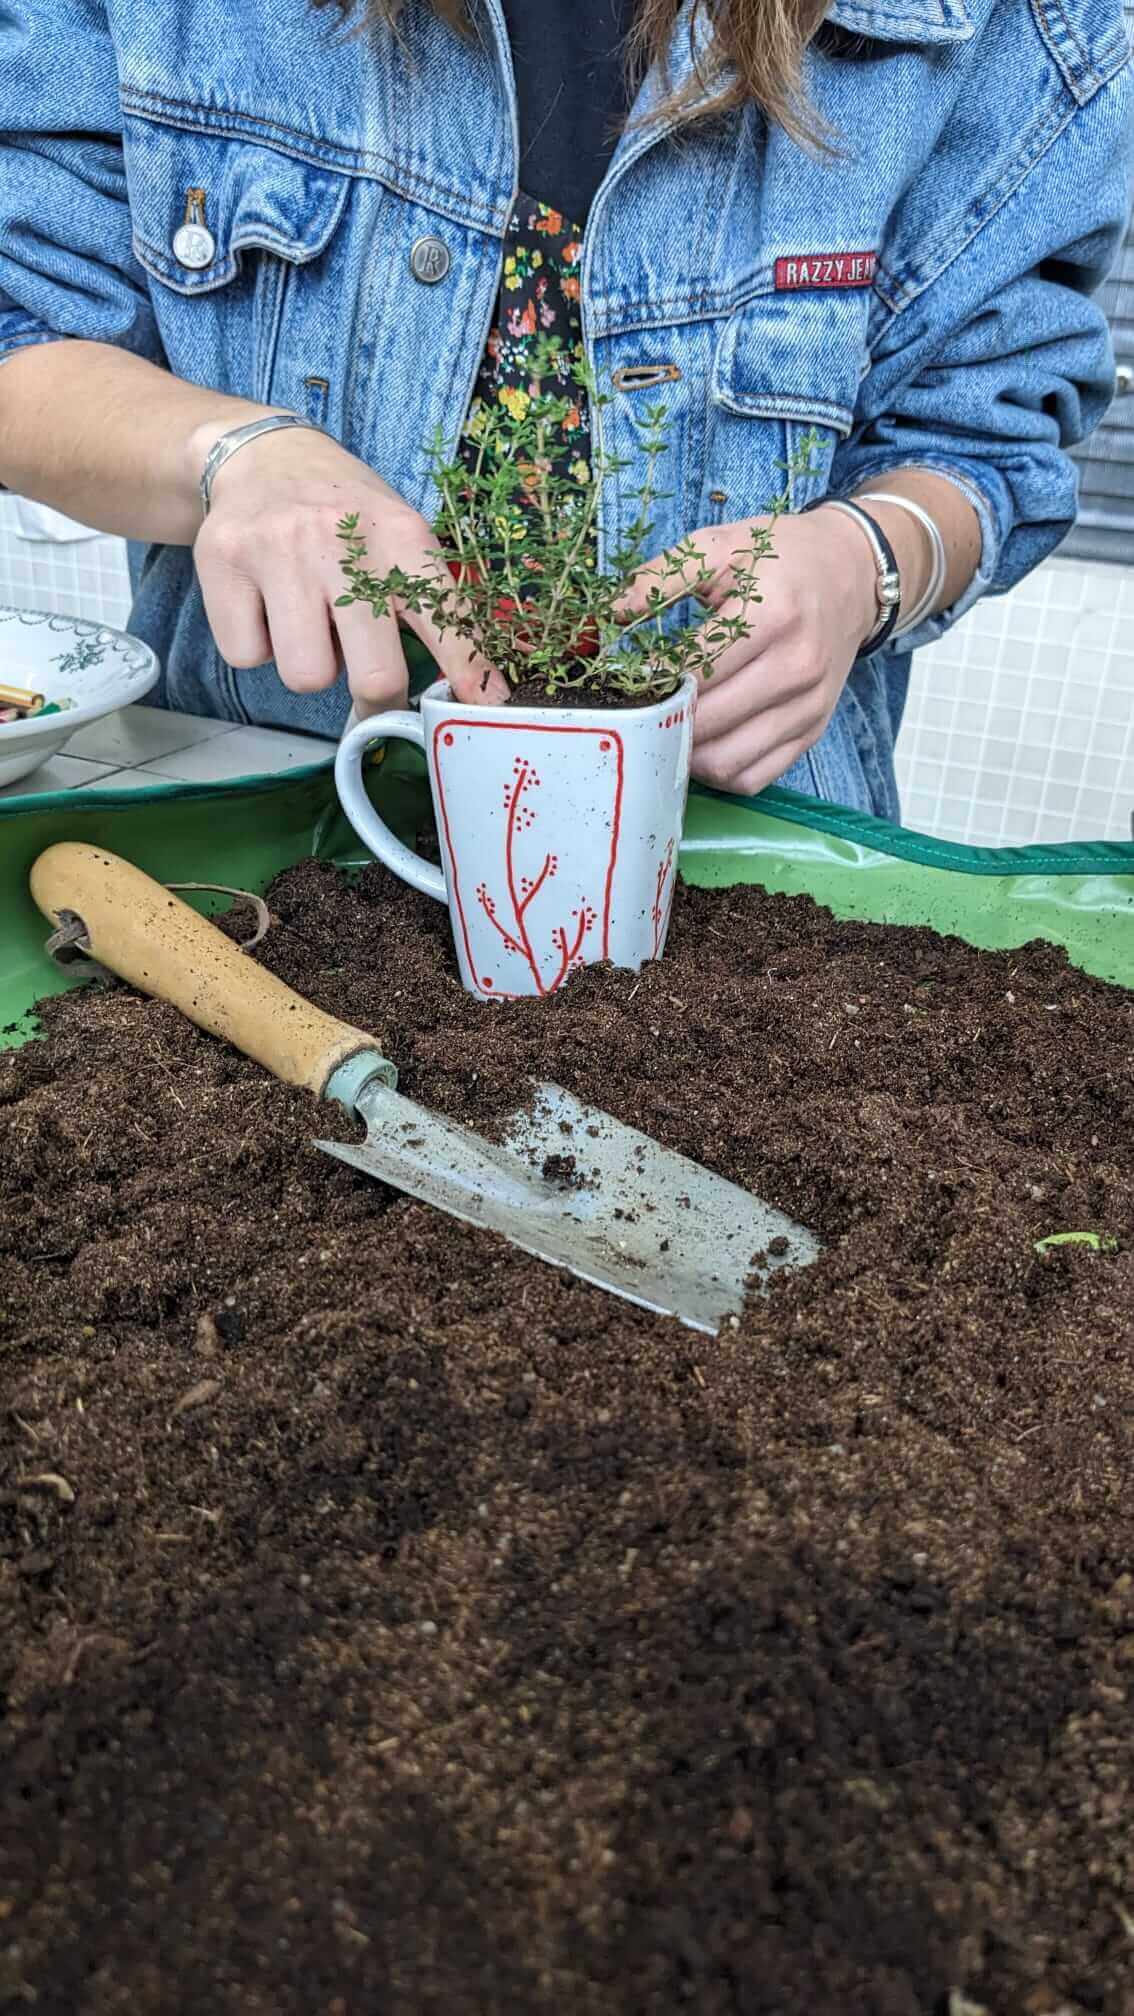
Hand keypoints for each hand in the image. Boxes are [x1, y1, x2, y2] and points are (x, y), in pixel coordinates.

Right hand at [190, 420, 507, 717]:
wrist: (259, 454)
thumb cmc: (342, 513)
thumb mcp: (396, 535)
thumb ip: (426, 602)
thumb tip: (467, 691)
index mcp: (398, 533)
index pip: (445, 619)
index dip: (466, 673)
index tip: (481, 708)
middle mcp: (339, 538)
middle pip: (375, 674)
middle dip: (377, 699)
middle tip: (372, 691)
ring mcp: (277, 550)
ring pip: (306, 676)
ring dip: (310, 667)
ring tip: (308, 625)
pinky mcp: (222, 563)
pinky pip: (248, 657)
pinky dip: (258, 648)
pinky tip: (265, 610)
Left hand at [620, 507, 878, 797]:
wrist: (853, 572)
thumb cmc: (782, 558)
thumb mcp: (722, 545)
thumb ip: (665, 575)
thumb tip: (614, 610)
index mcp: (774, 616)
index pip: (695, 671)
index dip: (653, 681)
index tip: (628, 678)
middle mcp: (797, 667)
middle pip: (708, 722)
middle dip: (664, 720)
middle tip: (641, 707)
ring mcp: (808, 706)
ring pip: (727, 762)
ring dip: (687, 754)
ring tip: (668, 727)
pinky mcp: (812, 731)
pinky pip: (754, 777)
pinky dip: (719, 771)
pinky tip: (703, 744)